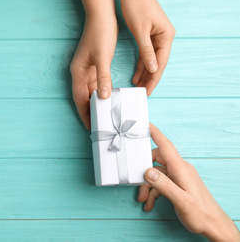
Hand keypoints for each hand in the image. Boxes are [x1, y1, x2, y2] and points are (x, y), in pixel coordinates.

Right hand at [70, 17, 117, 128]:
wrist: (102, 16)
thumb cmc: (100, 34)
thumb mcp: (102, 57)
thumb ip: (103, 77)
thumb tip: (104, 96)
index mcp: (78, 72)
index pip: (79, 98)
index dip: (84, 113)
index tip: (90, 126)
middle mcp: (80, 72)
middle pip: (84, 97)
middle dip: (90, 111)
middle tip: (100, 125)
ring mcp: (87, 69)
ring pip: (90, 91)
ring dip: (96, 102)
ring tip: (105, 115)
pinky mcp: (94, 65)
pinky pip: (97, 84)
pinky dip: (102, 92)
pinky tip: (109, 98)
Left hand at [121, 0, 174, 95]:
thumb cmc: (137, 5)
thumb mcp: (140, 30)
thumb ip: (146, 50)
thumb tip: (152, 68)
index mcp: (166, 36)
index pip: (161, 62)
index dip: (154, 78)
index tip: (147, 91)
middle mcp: (165, 37)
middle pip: (158, 63)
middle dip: (150, 78)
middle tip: (143, 93)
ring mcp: (158, 37)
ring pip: (152, 60)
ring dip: (145, 73)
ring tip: (138, 86)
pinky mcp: (149, 35)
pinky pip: (146, 54)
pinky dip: (141, 64)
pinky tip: (137, 74)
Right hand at [138, 124, 239, 240]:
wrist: (213, 225)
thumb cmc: (200, 213)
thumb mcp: (180, 200)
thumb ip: (164, 185)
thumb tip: (147, 171)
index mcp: (181, 169)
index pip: (166, 146)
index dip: (155, 133)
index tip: (145, 124)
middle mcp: (180, 170)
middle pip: (156, 160)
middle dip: (143, 172)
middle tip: (135, 183)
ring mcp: (179, 177)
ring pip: (156, 174)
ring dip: (147, 187)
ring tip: (143, 200)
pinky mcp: (178, 185)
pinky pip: (161, 183)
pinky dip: (153, 192)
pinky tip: (150, 203)